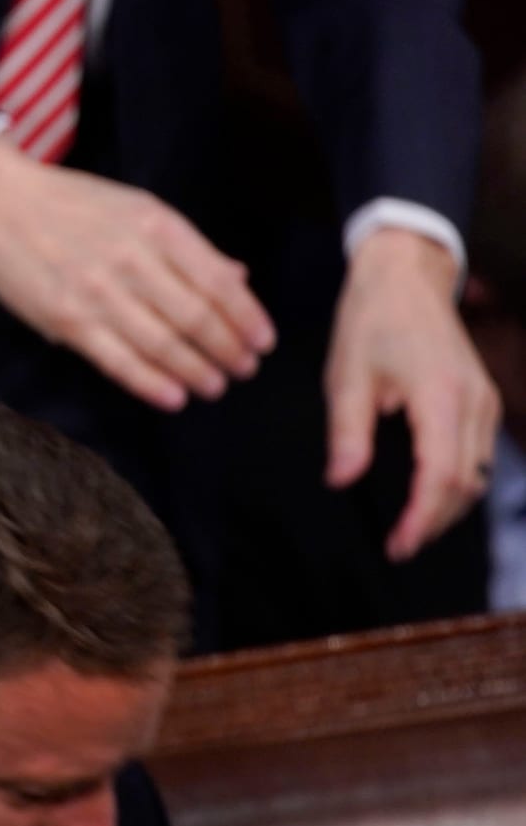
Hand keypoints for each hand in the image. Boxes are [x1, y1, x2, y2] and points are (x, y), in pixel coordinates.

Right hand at [0, 138, 273, 409]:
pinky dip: (150, 383)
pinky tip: (173, 398)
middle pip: (197, 317)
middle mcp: (134, 260)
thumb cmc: (70, 204)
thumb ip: (186, 246)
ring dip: (196, 371)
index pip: (218, 281)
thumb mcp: (137, 208)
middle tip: (243, 370)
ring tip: (214, 387)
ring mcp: (99, 293)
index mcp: (157, 226)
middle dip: (227, 349)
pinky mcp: (67, 320)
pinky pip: (118, 360)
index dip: (247, 317)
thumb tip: (235, 277)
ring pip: (163, 344)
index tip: (263, 342)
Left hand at [324, 229, 501, 560]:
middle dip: (435, 521)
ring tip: (410, 530)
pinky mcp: (481, 398)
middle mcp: (474, 401)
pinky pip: (479, 454)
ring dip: (448, 506)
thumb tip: (342, 480)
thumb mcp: (346, 377)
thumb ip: (347, 433)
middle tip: (399, 547)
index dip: (422, 518)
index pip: (442, 474)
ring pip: (478, 472)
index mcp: (441, 397)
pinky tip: (428, 496)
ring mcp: (484, 399)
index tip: (399, 546)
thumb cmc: (370, 322)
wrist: (405, 279)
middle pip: (467, 482)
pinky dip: (457, 482)